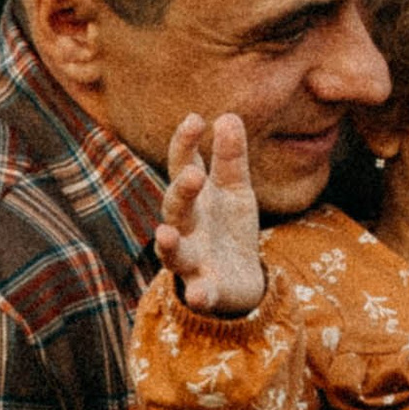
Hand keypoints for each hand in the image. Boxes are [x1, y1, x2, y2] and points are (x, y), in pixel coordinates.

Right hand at [154, 112, 264, 314]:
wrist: (242, 280)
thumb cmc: (229, 228)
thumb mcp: (236, 189)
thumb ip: (231, 157)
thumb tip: (227, 115)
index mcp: (194, 197)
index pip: (182, 164)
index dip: (185, 143)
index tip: (195, 119)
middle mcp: (185, 226)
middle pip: (174, 206)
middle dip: (181, 191)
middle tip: (193, 175)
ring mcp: (191, 260)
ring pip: (174, 251)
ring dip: (169, 243)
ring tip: (166, 234)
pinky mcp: (205, 289)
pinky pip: (198, 293)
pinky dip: (198, 294)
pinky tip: (200, 294)